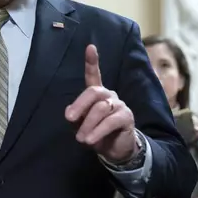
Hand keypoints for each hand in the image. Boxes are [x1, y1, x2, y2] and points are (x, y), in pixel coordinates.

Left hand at [65, 44, 137, 162]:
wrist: (115, 150)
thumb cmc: (96, 132)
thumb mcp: (81, 125)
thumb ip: (75, 116)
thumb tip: (70, 112)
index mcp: (98, 94)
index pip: (94, 75)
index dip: (92, 61)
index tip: (90, 47)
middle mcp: (109, 96)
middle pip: (94, 92)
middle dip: (80, 105)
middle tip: (70, 119)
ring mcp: (119, 105)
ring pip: (101, 109)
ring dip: (88, 124)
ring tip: (81, 138)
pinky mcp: (127, 117)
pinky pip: (111, 121)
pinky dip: (98, 131)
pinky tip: (91, 139)